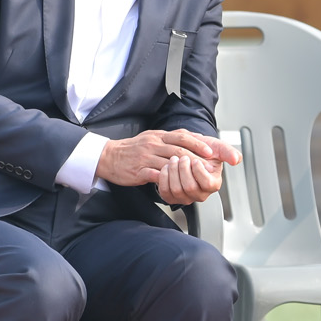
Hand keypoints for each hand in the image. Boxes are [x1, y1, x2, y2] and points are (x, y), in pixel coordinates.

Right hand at [97, 129, 240, 187]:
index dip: (199, 143)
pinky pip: (156, 175)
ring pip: (170, 163)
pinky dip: (168, 180)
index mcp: (159, 136)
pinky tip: (177, 184)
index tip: (212, 151)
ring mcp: (147, 157)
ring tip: (198, 177)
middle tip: (211, 167)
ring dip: (186, 171)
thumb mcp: (152, 138)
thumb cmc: (133, 149)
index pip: (183, 136)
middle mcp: (154, 144)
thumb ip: (170, 139)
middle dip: (198, 158)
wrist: (108, 156)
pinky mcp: (139, 170)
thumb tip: (191, 141)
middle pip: (180, 149)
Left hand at [156, 152, 223, 204]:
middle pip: (190, 187)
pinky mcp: (172, 196)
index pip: (207, 183)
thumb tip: (237, 159)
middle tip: (182, 157)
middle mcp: (200, 194)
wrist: (190, 152)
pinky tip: (166, 167)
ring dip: (173, 171)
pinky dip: (163, 177)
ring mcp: (185, 197)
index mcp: (213, 184)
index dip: (199, 171)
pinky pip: (165, 192)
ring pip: (177, 189)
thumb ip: (229, 152)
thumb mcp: (218, 148)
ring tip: (173, 159)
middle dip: (183, 169)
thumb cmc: (205, 152)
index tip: (195, 160)